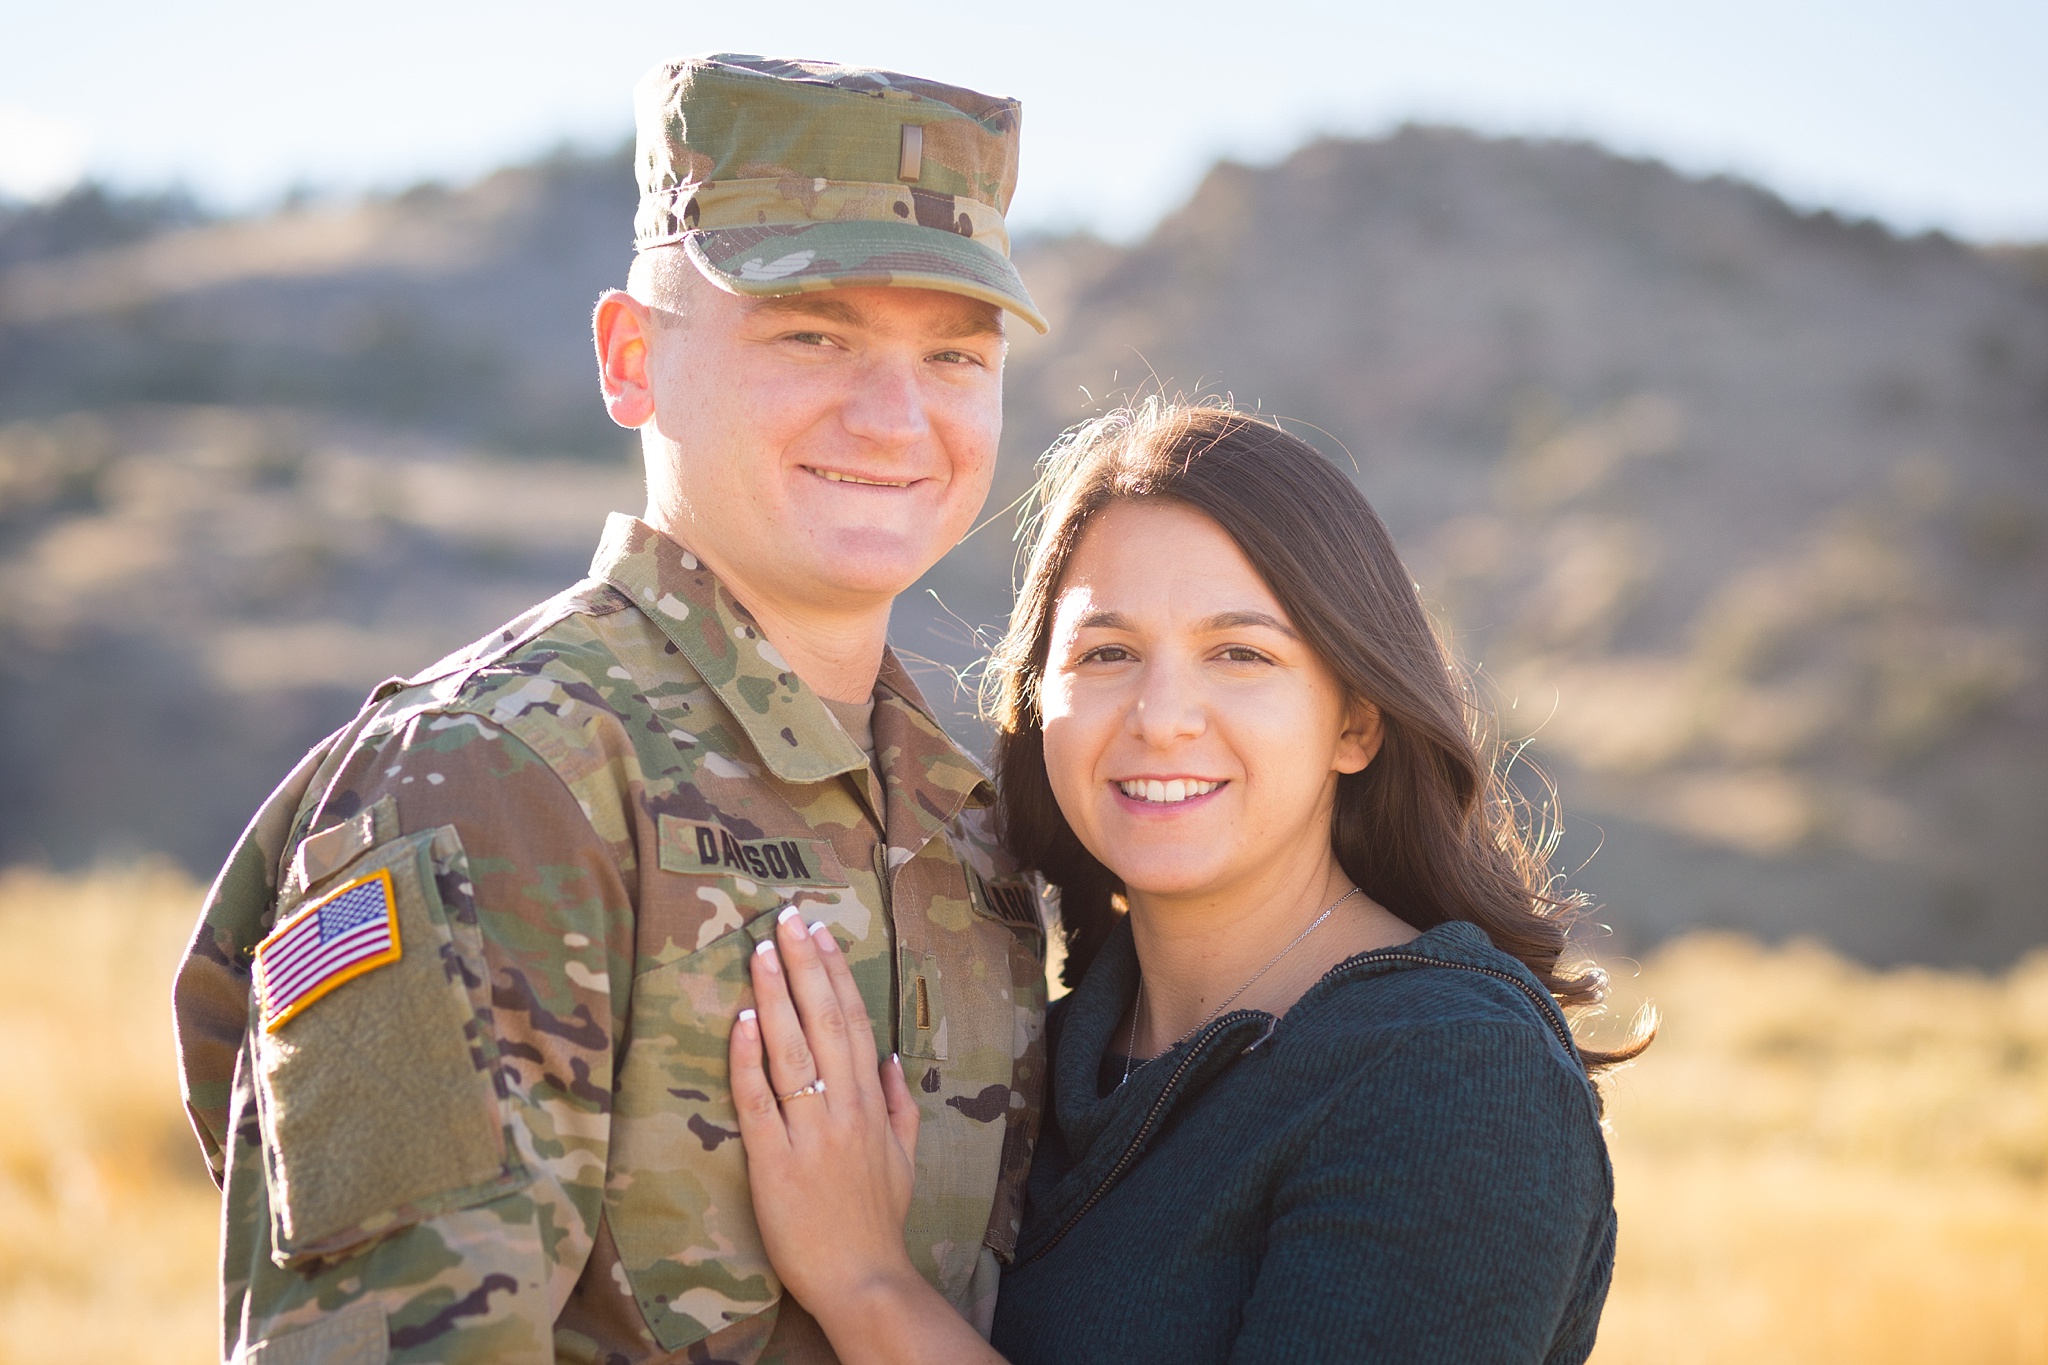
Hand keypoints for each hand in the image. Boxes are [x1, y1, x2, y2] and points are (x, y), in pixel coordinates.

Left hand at [730, 907, 922, 1315]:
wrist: (862, 1278)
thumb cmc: (878, 1220)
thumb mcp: (906, 1158)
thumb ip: (901, 1104)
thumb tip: (894, 1057)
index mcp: (873, 1103)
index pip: (855, 1023)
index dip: (836, 974)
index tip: (820, 933)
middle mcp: (844, 1108)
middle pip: (825, 1021)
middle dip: (804, 965)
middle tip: (786, 917)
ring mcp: (810, 1132)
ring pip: (792, 1050)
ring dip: (775, 996)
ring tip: (760, 951)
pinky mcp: (774, 1161)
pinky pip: (759, 1101)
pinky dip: (748, 1059)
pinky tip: (740, 1021)